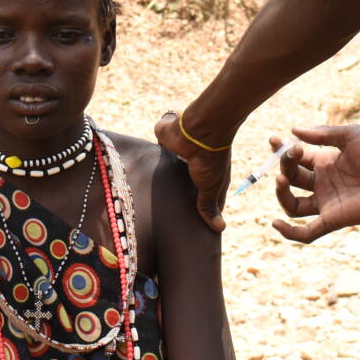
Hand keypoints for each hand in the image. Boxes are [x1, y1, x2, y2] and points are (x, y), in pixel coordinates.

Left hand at [155, 111, 230, 231]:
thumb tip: (220, 228)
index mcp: (210, 177)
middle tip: (169, 224)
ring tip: (151, 208)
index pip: (208, 200)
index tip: (193, 231)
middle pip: (186, 190)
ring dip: (164, 186)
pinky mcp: (164, 148)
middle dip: (180, 203)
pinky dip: (150, 169)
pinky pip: (155, 161)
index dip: (203, 214)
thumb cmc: (209, 157)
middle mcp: (195, 168)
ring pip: (170, 177)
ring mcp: (179, 158)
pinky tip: (139, 185)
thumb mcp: (210, 186)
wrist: (196, 128)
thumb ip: (208, 206)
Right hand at [272, 124, 359, 243]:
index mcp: (324, 164)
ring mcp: (326, 204)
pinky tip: (276, 224)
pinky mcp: (333, 220)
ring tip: (281, 180)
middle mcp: (322, 185)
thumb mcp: (350, 136)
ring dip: (281, 194)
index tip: (274, 140)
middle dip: (284, 165)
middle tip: (290, 153)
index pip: (294, 160)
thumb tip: (293, 130)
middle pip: (291, 179)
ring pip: (292, 205)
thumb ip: (322, 133)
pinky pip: (306, 233)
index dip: (281, 151)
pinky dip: (289, 233)